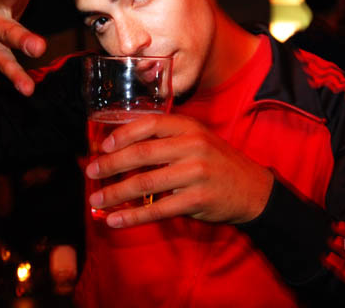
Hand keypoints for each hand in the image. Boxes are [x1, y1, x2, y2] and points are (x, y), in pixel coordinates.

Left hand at [85, 114, 273, 227]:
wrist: (253, 190)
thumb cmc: (216, 163)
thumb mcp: (196, 140)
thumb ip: (166, 140)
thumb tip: (121, 148)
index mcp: (189, 126)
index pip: (149, 124)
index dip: (122, 134)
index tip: (102, 146)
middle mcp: (192, 145)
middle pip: (142, 153)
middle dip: (111, 164)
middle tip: (90, 172)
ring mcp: (196, 173)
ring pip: (145, 182)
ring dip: (116, 193)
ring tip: (96, 199)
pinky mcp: (197, 199)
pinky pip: (157, 210)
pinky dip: (133, 217)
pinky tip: (116, 220)